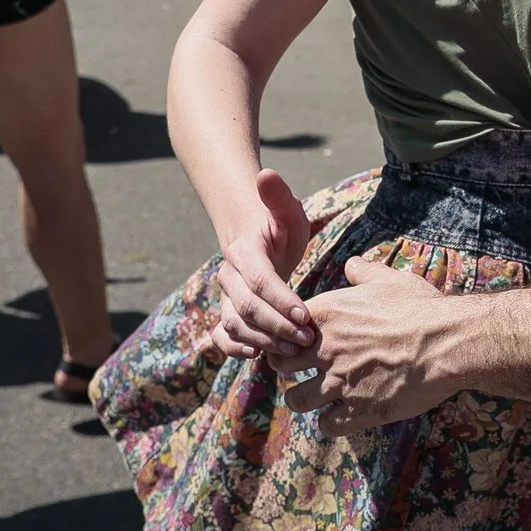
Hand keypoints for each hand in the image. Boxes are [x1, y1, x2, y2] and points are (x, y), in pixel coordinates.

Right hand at [205, 169, 318, 359]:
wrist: (254, 235)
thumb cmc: (277, 223)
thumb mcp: (285, 208)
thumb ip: (277, 195)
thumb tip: (265, 174)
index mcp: (244, 251)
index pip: (260, 280)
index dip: (280, 300)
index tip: (305, 314)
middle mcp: (229, 276)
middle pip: (247, 308)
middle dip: (278, 326)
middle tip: (309, 338)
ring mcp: (226, 297)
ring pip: (235, 325)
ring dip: (263, 341)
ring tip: (295, 350)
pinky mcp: (227, 313)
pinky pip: (222, 336)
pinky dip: (234, 349)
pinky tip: (257, 355)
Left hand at [277, 258, 454, 433]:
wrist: (447, 342)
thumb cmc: (421, 308)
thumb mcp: (391, 281)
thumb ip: (364, 273)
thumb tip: (352, 264)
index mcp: (327, 315)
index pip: (283, 328)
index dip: (290, 336)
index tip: (301, 342)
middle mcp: (325, 350)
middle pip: (281, 366)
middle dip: (289, 368)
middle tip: (304, 370)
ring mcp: (338, 383)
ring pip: (297, 400)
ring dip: (304, 399)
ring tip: (317, 397)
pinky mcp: (357, 411)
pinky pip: (327, 425)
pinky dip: (332, 422)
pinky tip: (343, 414)